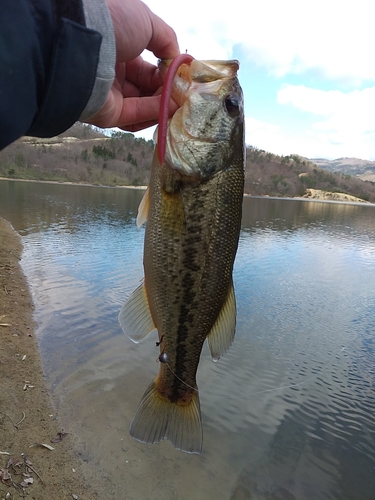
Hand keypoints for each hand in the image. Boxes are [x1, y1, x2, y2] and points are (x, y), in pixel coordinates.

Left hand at [87, 0, 179, 131]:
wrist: (83, 42)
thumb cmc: (112, 24)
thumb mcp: (146, 21)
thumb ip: (167, 40)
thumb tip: (179, 62)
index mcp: (118, 49)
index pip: (147, 67)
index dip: (166, 71)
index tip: (182, 75)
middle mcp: (113, 73)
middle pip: (147, 88)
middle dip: (167, 89)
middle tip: (184, 90)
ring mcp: (110, 95)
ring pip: (144, 105)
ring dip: (164, 102)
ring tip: (180, 100)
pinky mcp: (108, 115)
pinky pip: (136, 116)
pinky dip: (155, 111)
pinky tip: (170, 106)